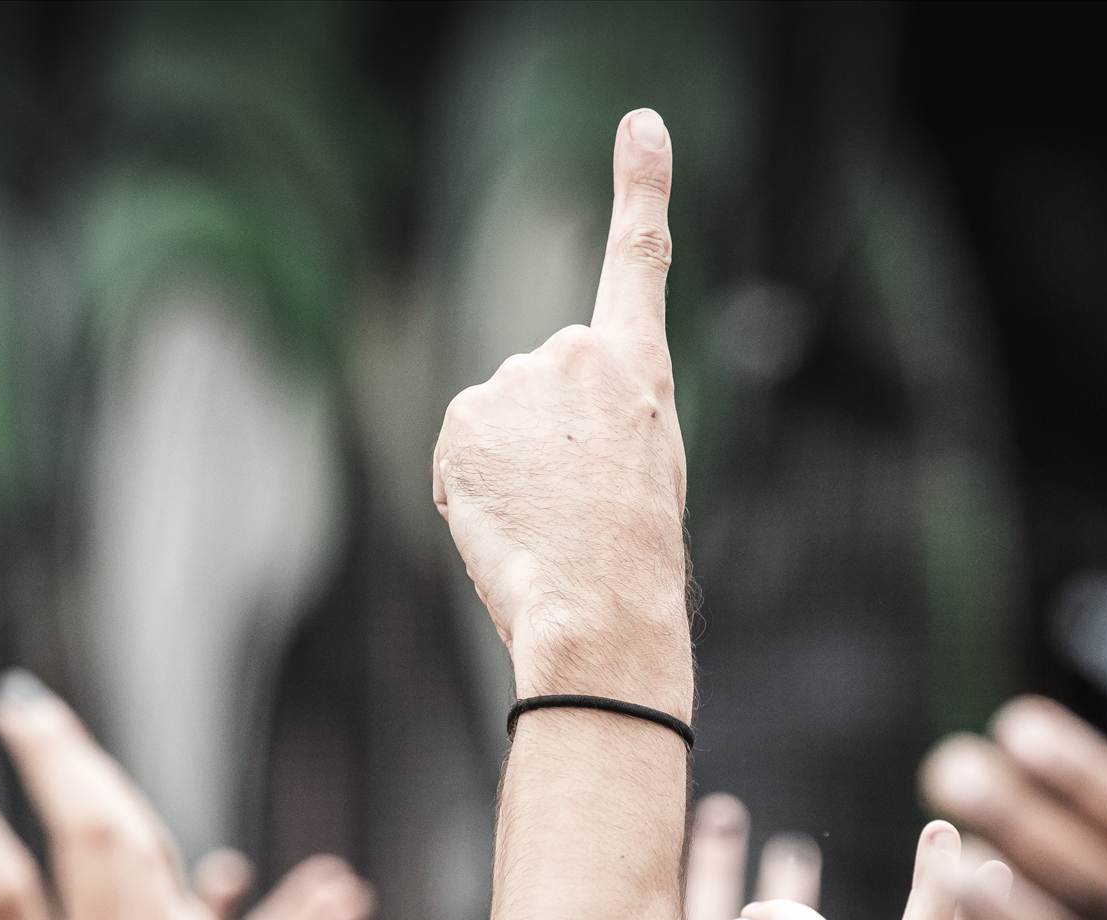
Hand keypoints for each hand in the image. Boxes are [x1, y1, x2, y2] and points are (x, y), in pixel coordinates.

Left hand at [433, 107, 690, 715]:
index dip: (641, 187)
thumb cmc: (632, 554)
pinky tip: (505, 520)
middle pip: (540, 382)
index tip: (643, 126)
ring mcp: (514, 380)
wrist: (598, 606)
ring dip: (508, 465)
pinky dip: (470, 483)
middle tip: (574, 500)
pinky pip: (460, 448)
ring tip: (544, 518)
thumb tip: (539, 418)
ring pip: (496, 418)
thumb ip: (603, 412)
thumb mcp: (646, 464)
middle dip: (544, 436)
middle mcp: (573, 353)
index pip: (637, 259)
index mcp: (636, 366)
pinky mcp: (463, 414)